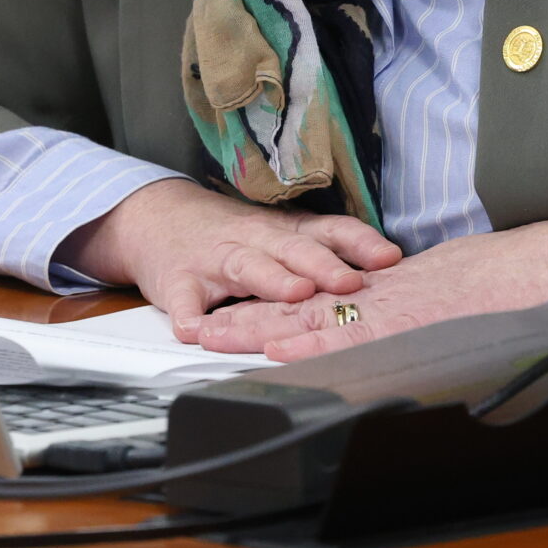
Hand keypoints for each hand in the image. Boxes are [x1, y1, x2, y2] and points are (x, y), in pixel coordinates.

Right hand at [57, 178, 399, 341]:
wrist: (158, 218)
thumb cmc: (232, 234)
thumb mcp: (281, 233)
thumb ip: (325, 249)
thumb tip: (387, 272)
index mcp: (283, 231)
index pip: (328, 231)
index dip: (359, 244)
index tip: (389, 257)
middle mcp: (254, 240)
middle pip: (294, 249)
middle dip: (324, 265)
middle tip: (350, 282)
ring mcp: (215, 259)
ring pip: (247, 266)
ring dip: (272, 279)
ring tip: (295, 293)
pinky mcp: (179, 282)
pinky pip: (184, 301)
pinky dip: (189, 316)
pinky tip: (197, 329)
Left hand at [196, 216, 547, 359]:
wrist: (542, 268)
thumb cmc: (508, 283)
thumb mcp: (451, 291)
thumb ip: (421, 304)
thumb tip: (412, 316)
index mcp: (388, 295)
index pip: (321, 305)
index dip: (275, 313)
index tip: (236, 320)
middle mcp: (380, 301)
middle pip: (303, 310)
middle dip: (251, 321)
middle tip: (203, 330)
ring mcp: (390, 310)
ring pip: (314, 320)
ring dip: (263, 332)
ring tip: (216, 339)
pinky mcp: (405, 319)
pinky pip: (353, 334)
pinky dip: (315, 344)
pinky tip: (280, 352)